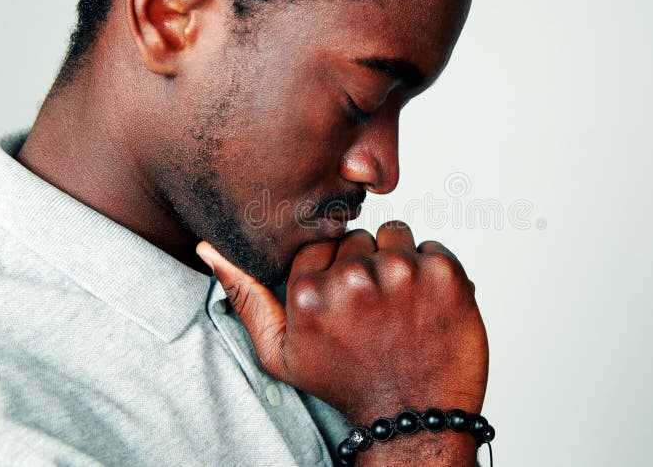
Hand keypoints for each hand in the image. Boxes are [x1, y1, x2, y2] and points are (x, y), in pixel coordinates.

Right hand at [196, 221, 488, 426]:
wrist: (415, 416)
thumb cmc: (348, 384)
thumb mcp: (281, 353)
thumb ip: (246, 297)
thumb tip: (209, 249)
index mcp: (310, 291)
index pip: (322, 245)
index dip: (335, 271)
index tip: (347, 301)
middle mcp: (354, 276)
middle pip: (359, 239)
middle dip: (366, 267)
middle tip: (375, 309)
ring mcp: (402, 272)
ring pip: (396, 236)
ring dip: (399, 264)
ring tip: (400, 306)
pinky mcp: (443, 272)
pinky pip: (433, 248)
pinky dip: (433, 273)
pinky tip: (427, 307)